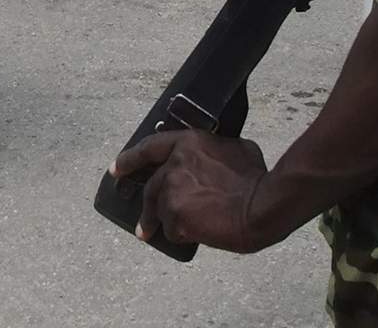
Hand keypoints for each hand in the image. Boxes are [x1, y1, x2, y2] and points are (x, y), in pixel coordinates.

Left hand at [111, 130, 276, 253]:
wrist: (261, 206)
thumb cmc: (255, 178)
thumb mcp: (236, 149)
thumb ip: (212, 152)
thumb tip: (210, 162)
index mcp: (188, 142)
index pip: (149, 147)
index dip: (129, 159)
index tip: (116, 169)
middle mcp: (175, 165)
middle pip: (152, 188)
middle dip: (146, 208)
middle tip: (143, 224)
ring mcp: (172, 191)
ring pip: (161, 211)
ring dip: (170, 223)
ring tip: (181, 233)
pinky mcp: (175, 217)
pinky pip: (173, 230)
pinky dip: (183, 234)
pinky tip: (201, 233)